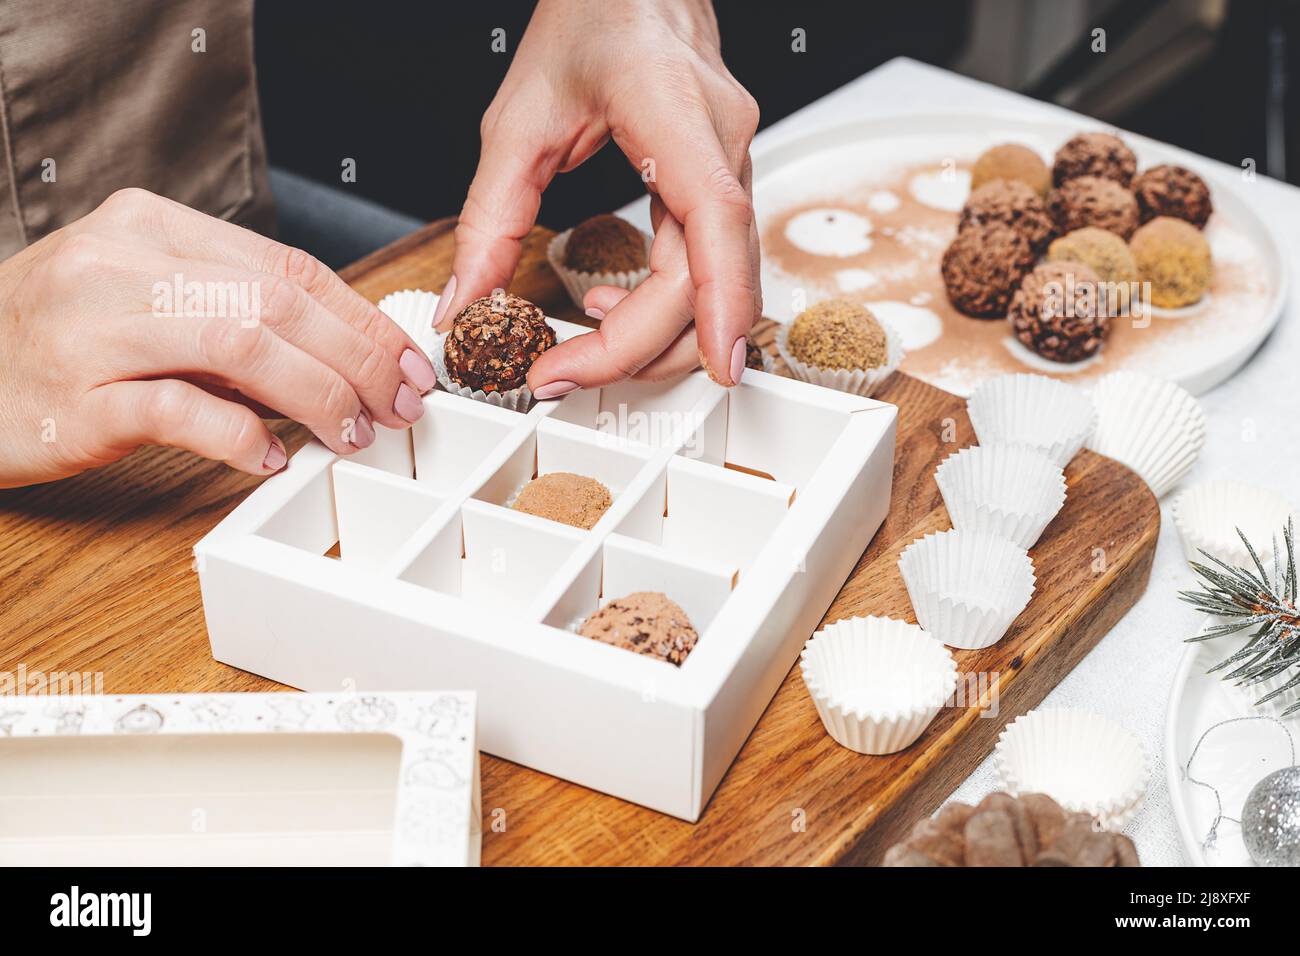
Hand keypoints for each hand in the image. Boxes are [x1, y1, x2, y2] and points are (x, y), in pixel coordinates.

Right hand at [0, 188, 436, 487]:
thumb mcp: (146, 299)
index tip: (408, 363)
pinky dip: (238, 435)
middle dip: (359, 358)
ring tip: (352, 433)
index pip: (289, 265)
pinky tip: (270, 458)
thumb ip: (232, 314)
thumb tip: (342, 359)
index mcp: (151, 226)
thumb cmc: (60, 340)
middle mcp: (121, 263)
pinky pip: (176, 410)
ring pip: (239, 342)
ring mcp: (92, 327)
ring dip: (317, 393)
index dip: (363, 319)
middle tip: (400, 406)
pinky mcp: (74, 398)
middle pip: (278, 301)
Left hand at [434, 0, 760, 393]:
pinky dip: (671, 306)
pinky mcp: (726, 180)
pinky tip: (614, 307)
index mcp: (672, 111)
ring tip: (586, 345)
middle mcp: (722, 140)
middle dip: (645, 346)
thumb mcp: (516, 121)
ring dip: (662, 336)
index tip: (710, 368)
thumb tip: (466, 302)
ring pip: (723, 280)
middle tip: (563, 374)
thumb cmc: (589, 22)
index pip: (715, 219)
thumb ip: (490, 220)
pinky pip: (714, 264)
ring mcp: (735, 161)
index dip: (721, 303)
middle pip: (710, 274)